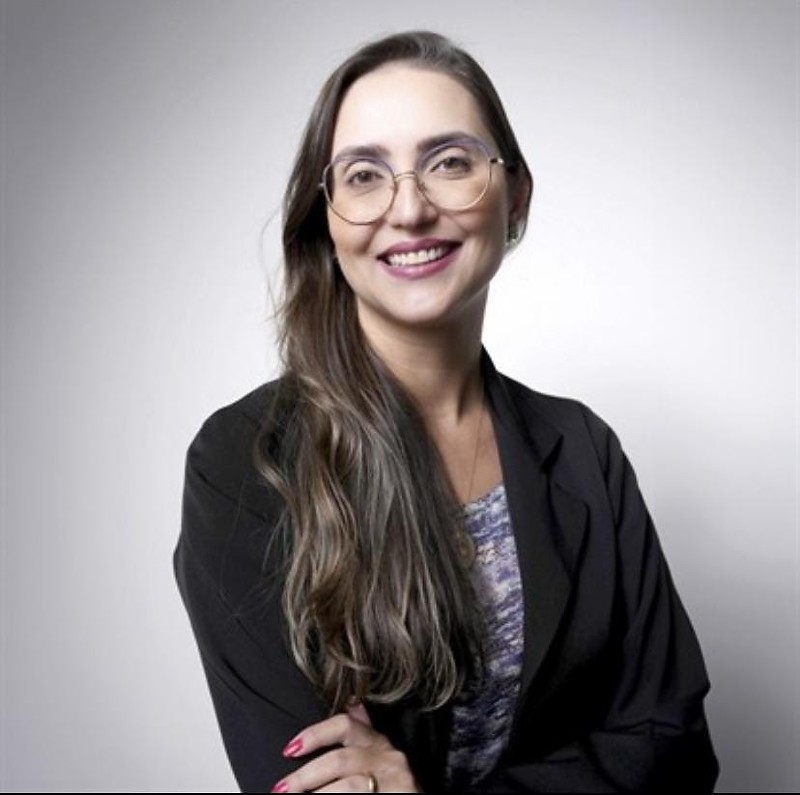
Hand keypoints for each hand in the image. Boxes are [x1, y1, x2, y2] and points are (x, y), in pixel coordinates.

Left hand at [271, 703, 420, 792]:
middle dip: (306, 776)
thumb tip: (351, 700)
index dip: (315, 735)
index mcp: (379, 743)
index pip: (345, 725)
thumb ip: (363, 732)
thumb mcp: (380, 756)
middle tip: (282, 789)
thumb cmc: (392, 787)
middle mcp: (389, 759)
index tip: (289, 749)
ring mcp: (396, 783)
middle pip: (340, 760)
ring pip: (348, 786)